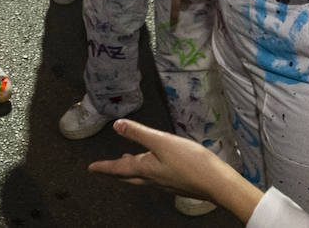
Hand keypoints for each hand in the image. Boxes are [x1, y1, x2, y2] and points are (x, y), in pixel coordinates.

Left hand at [88, 120, 228, 198]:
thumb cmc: (190, 162)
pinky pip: (154, 177)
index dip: (104, 167)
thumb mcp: (161, 141)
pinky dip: (147, 170)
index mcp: (146, 168)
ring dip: (131, 169)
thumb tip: (116, 125)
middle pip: (128, 176)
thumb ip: (138, 133)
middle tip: (104, 168)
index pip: (118, 168)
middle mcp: (152, 179)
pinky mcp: (177, 183)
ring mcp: (165, 183)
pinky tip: (154, 165)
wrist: (217, 184)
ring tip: (127, 160)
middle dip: (115, 171)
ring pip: (141, 177)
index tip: (91, 168)